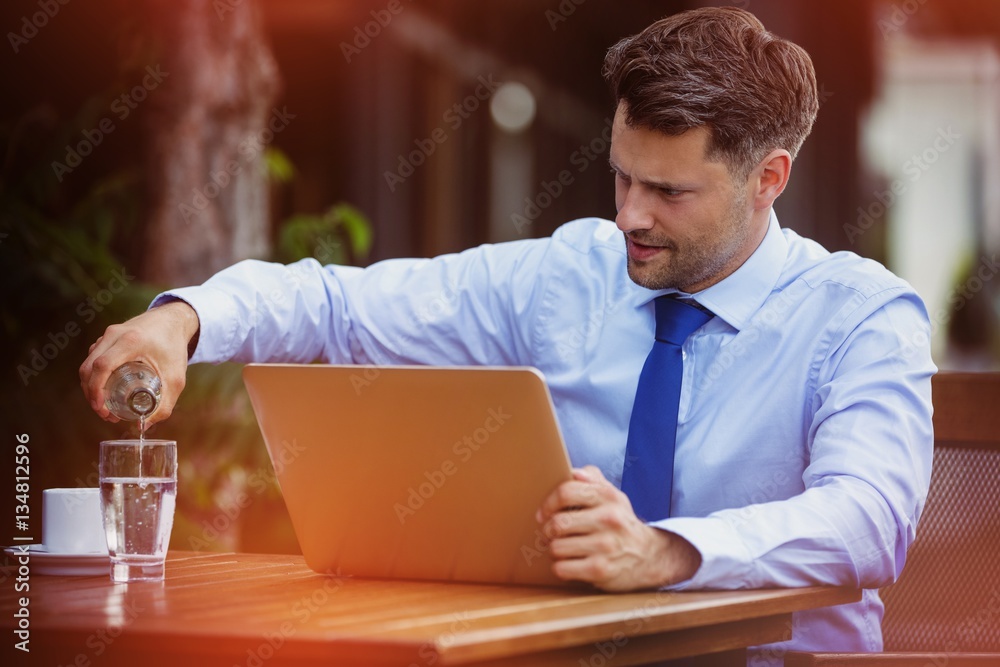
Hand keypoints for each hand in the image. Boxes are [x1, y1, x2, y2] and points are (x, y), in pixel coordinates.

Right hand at [79, 300, 199, 425]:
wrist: (175, 320)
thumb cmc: (175, 347)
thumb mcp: (176, 378)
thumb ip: (165, 404)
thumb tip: (145, 425)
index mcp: (130, 341)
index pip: (101, 366)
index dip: (96, 390)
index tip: (101, 408)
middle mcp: (115, 334)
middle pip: (89, 367)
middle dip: (92, 393)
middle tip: (104, 412)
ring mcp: (109, 333)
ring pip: (88, 362)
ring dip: (91, 385)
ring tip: (105, 405)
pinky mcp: (108, 336)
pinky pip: (93, 357)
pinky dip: (94, 374)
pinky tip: (106, 389)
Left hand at [535, 465, 701, 590]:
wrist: (650, 556)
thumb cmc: (621, 523)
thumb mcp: (613, 496)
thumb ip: (593, 480)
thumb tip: (574, 472)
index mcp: (608, 497)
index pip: (565, 492)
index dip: (548, 503)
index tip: (544, 513)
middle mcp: (608, 519)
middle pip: (557, 523)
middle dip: (548, 531)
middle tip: (551, 534)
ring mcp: (605, 546)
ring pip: (556, 547)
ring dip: (554, 550)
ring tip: (564, 548)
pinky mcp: (600, 570)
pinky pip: (562, 568)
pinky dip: (560, 567)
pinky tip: (571, 563)